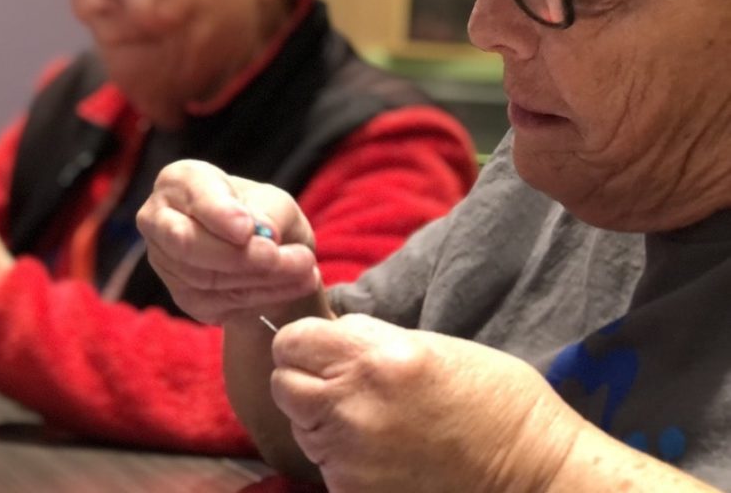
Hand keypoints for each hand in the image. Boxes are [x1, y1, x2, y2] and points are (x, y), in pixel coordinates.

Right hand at [137, 160, 321, 324]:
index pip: (192, 196)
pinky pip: (217, 303)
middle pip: (188, 243)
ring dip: (263, 278)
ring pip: (206, 278)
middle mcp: (160, 219)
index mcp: (180, 181)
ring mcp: (165, 261)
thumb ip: (269, 211)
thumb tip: (259, 231)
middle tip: (286, 257)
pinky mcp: (182, 296)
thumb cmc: (264, 214)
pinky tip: (292, 285)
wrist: (265, 252)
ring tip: (305, 269)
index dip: (219, 214)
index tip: (247, 229)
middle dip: (242, 255)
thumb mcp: (277, 202)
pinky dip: (261, 297)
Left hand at [270, 314, 582, 492]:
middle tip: (340, 385)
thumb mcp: (428, 345)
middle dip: (304, 379)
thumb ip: (368, 340)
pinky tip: (380, 453)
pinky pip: (324, 465)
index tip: (319, 348)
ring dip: (321, 418)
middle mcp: (352, 405)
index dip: (303, 342)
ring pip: (300, 425)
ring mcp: (349, 455)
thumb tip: (329, 337)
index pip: (291, 341)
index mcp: (374, 358)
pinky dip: (341, 457)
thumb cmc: (492, 397)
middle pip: (284, 384)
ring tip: (370, 420)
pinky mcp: (352, 492)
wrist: (531, 472)